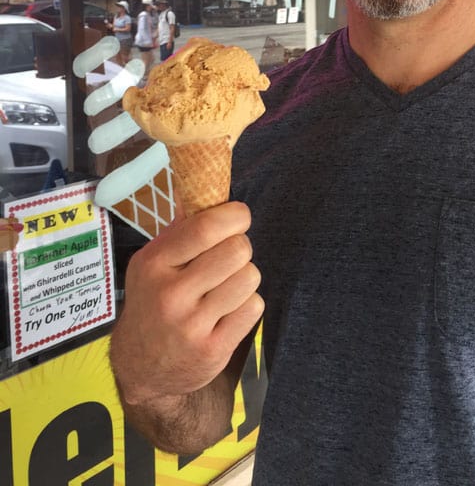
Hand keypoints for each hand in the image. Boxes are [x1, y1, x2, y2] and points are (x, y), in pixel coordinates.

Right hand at [110, 201, 263, 404]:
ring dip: (244, 277)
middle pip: (237, 250)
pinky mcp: (213, 350)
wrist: (140, 368)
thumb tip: (201, 187)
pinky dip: (247, 304)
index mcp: (155, 264)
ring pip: (250, 277)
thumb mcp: (151, 263)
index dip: (234, 215)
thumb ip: (179, 229)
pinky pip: (254, 307)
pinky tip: (228, 310)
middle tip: (229, 257)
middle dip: (240, 248)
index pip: (206, 228)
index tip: (239, 216)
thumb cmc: (152, 303)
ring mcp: (192, 325)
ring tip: (226, 285)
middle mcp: (171, 294)